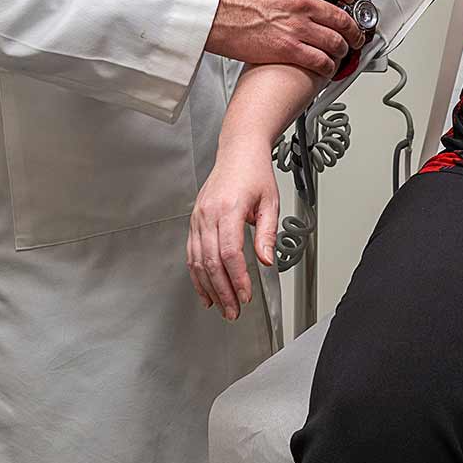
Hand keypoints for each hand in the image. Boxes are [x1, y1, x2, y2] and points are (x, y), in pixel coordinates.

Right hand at [187, 139, 278, 321]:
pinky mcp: (195, 221)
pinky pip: (192, 253)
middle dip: (223, 291)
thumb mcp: (270, 202)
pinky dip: (197, 275)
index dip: (237, 278)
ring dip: (209, 288)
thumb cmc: (254, 173)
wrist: (238, 152)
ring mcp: (198, 218)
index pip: (229, 252)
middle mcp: (209, 214)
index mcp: (229, 208)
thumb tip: (266, 260)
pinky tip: (205, 290)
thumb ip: (267, 233)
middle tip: (234, 311)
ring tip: (222, 307)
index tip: (245, 295)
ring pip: (197, 261)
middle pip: (211, 261)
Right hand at [205, 0, 360, 76]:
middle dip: (354, 31)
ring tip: (341, 54)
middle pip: (343, 18)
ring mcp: (299, 27)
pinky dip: (328, 67)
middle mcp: (304, 3)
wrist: (216, 13)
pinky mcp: (290, 49)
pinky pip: (321, 61)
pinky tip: (327, 68)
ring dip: (343, 51)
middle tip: (356, 36)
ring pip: (336, 42)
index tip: (354, 2)